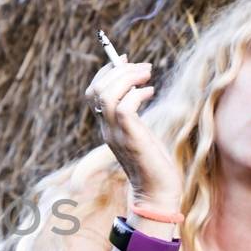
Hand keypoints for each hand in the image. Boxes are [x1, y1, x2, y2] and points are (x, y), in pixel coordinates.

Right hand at [84, 57, 181, 206]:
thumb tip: (140, 86)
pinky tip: (150, 92)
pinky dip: (137, 94)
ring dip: (127, 77)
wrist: (158, 192)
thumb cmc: (154, 164)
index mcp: (106, 126)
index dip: (105, 72)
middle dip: (118, 70)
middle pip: (97, 90)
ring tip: (147, 74)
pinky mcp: (130, 138)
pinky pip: (124, 108)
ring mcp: (116, 134)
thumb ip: (135, 115)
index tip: (124, 58)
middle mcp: (106, 129)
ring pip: (107, 95)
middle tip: (142, 66)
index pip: (93, 93)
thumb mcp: (141, 133)